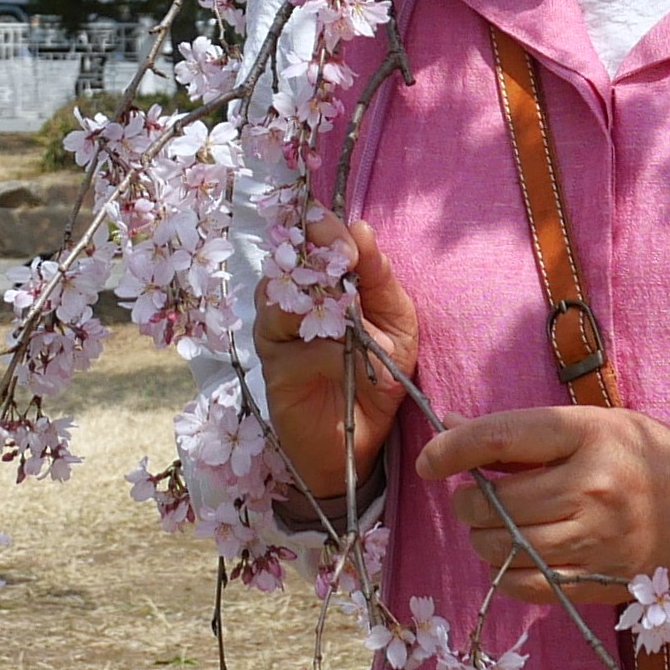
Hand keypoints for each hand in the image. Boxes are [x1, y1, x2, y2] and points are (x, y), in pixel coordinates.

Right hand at [255, 218, 420, 509]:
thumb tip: (361, 227)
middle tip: (344, 249)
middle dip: (315, 248)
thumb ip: (380, 279)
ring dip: (313, 291)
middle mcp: (296, 301)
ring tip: (346, 300)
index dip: (325, 227)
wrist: (363, 442)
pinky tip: (340, 348)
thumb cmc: (380, 377)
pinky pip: (286, 340)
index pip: (315, 240)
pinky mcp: (273, 365)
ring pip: (278, 293)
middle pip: (290, 257)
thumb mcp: (396, 324)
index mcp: (327, 284)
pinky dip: (316, 340)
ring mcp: (279, 331)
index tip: (348, 231)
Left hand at [417, 407, 669, 610]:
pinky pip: (529, 585)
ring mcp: (596, 540)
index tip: (429, 459)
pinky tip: (511, 557)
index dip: (453, 449)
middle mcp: (591, 488)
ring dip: (483, 538)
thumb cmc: (648, 455)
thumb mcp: (593, 424)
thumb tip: (451, 426)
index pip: (501, 439)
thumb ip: (525, 432)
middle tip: (474, 495)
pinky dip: (506, 573)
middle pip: (496, 502)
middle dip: (468, 501)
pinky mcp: (601, 579)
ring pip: (505, 547)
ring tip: (493, 525)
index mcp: (588, 435)